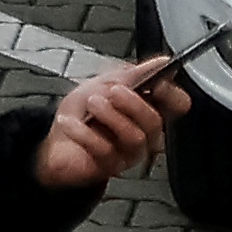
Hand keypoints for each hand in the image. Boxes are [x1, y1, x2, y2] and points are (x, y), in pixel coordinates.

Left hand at [36, 57, 178, 188]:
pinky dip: (84, 132)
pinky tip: (70, 121)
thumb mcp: (103, 83)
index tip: (157, 81)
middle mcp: (143, 133)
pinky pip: (104, 150)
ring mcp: (128, 153)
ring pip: (134, 137)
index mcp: (147, 109)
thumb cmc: (82, 113)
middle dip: (134, 103)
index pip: (177, 105)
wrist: (54, 139)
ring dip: (111, 116)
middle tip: (114, 91)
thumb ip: (131, 75)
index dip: (172, 93)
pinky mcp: (109, 167)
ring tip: (92, 102)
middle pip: (156, 122)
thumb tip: (160, 63)